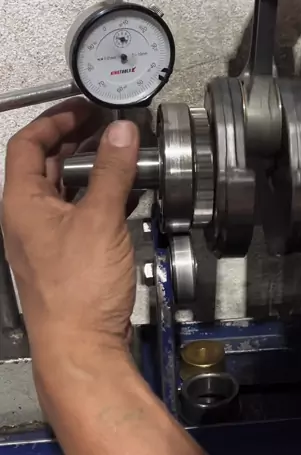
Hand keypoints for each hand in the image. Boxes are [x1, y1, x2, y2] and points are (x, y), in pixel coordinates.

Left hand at [1, 99, 139, 354]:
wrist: (81, 346)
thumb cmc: (78, 291)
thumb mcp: (99, 220)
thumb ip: (112, 172)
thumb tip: (121, 133)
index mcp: (22, 203)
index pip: (28, 144)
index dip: (55, 120)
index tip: (83, 108)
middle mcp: (28, 218)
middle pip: (46, 163)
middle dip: (75, 140)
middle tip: (105, 124)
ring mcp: (47, 237)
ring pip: (64, 187)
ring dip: (90, 166)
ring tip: (119, 151)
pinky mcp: (68, 254)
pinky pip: (79, 210)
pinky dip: (99, 193)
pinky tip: (124, 190)